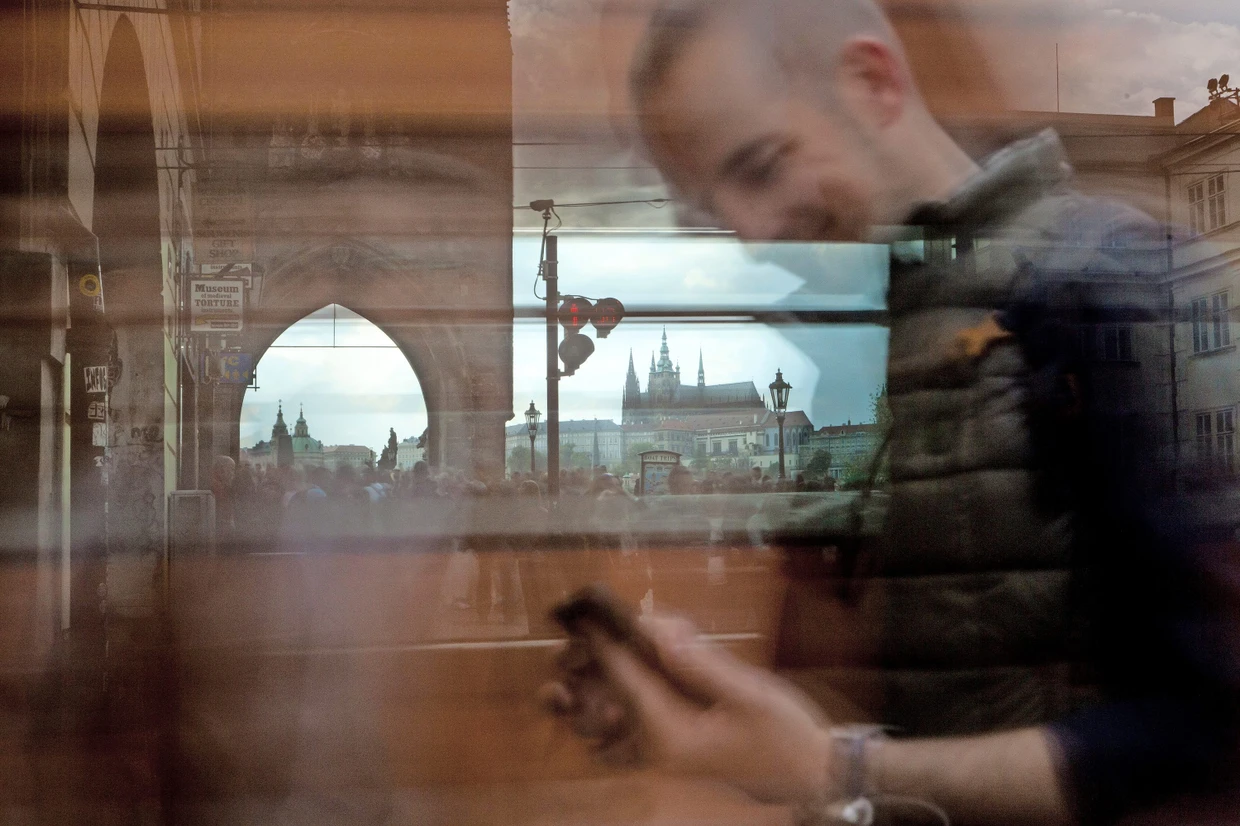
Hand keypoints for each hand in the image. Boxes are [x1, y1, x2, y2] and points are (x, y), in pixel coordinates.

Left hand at [540, 615, 833, 806]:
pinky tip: (601, 701)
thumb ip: (698, 660)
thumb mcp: (747, 692)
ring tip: (566, 674)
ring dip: (584, 700)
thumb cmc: (784, 732)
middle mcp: (655, 750)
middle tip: (576, 635)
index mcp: (671, 735)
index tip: (585, 613)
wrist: (809, 773)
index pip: (625, 681)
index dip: (603, 643)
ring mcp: (659, 756)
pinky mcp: (669, 752)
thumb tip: (654, 627)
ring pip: (602, 729)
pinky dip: (606, 722)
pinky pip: (622, 743)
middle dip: (584, 671)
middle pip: (600, 706)